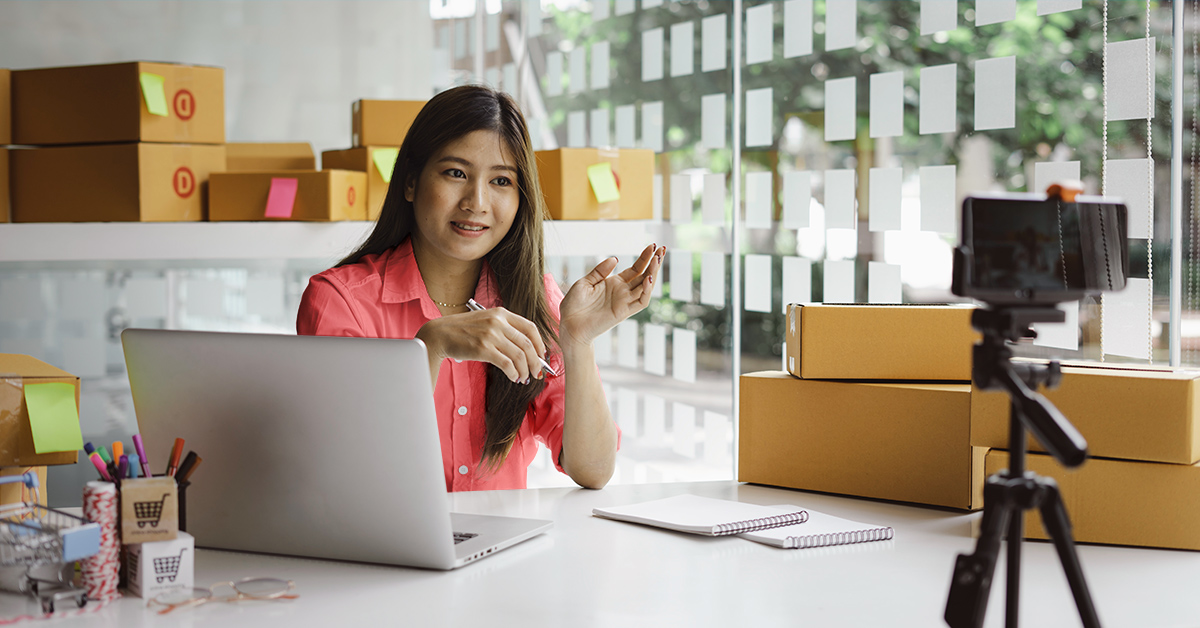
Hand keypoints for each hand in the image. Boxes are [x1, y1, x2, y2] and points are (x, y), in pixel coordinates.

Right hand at [416, 308, 548, 383]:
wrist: (439, 334)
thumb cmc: (463, 331)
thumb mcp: (486, 320)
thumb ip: (504, 329)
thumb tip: (525, 348)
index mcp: (501, 313)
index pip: (530, 327)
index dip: (539, 343)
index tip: (541, 355)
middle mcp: (498, 322)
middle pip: (527, 344)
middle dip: (536, 361)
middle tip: (536, 373)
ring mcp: (490, 334)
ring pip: (519, 356)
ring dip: (525, 370)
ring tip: (523, 378)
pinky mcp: (483, 348)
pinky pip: (507, 364)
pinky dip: (514, 373)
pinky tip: (513, 377)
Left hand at [559, 243, 664, 348]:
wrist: (569, 325)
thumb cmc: (574, 305)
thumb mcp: (585, 282)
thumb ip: (600, 271)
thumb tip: (615, 259)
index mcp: (614, 283)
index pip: (635, 269)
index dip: (644, 258)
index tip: (653, 245)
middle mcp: (622, 292)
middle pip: (644, 275)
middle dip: (654, 262)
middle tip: (662, 249)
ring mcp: (624, 302)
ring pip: (645, 287)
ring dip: (653, 273)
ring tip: (657, 259)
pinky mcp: (623, 312)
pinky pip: (640, 302)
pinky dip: (647, 291)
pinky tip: (648, 278)